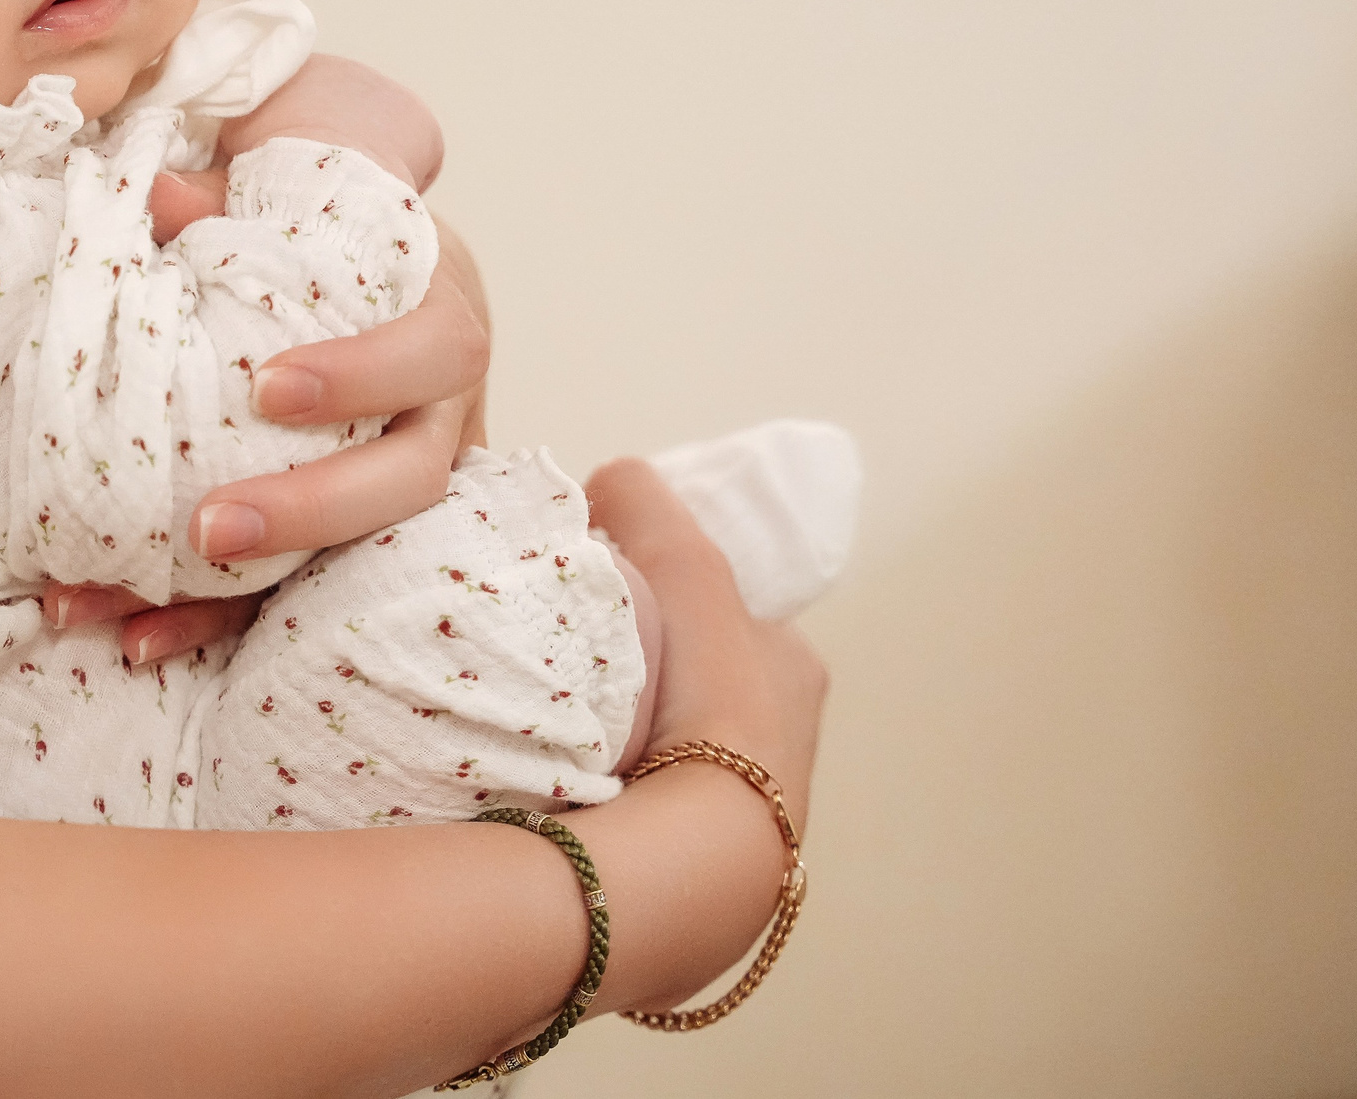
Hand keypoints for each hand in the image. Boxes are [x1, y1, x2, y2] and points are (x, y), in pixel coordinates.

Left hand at [45, 65, 485, 662]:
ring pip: (356, 560)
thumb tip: (163, 197)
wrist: (363, 254)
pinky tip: (138, 639)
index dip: (360, 376)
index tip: (267, 386)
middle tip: (209, 528)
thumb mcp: (288, 198)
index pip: (432, 353)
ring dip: (244, 598)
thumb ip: (223, 199)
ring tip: (139, 618)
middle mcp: (444, 413)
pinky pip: (301, 594)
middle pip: (410, 481)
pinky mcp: (360, 540)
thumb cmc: (325, 228)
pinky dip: (217, 623)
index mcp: (442, 315)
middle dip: (311, 512)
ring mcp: (409, 484)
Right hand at [585, 456, 825, 838]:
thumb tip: (610, 481)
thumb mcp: (682, 567)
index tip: (613, 602)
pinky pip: (645, 811)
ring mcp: (740, 820)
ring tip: (560, 732)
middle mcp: (785, 749)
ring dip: (626, 742)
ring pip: (672, 752)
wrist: (695, 857)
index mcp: (795, 675)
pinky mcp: (698, 876)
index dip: (675, 601)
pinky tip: (569, 790)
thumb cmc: (708, 702)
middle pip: (700, 685)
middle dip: (648, 673)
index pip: (731, 617)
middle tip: (577, 666)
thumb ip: (647, 504)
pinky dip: (612, 796)